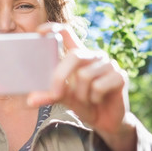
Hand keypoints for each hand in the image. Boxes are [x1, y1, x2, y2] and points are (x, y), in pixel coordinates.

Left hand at [28, 23, 136, 150]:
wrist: (104, 122)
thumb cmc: (84, 104)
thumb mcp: (64, 98)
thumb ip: (49, 95)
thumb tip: (31, 100)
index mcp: (78, 55)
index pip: (67, 33)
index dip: (54, 29)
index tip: (40, 31)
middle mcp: (94, 56)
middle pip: (74, 55)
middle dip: (60, 76)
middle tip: (55, 94)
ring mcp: (109, 64)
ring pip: (85, 75)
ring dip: (81, 94)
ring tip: (86, 99)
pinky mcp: (120, 76)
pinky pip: (99, 85)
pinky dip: (94, 98)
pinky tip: (98, 99)